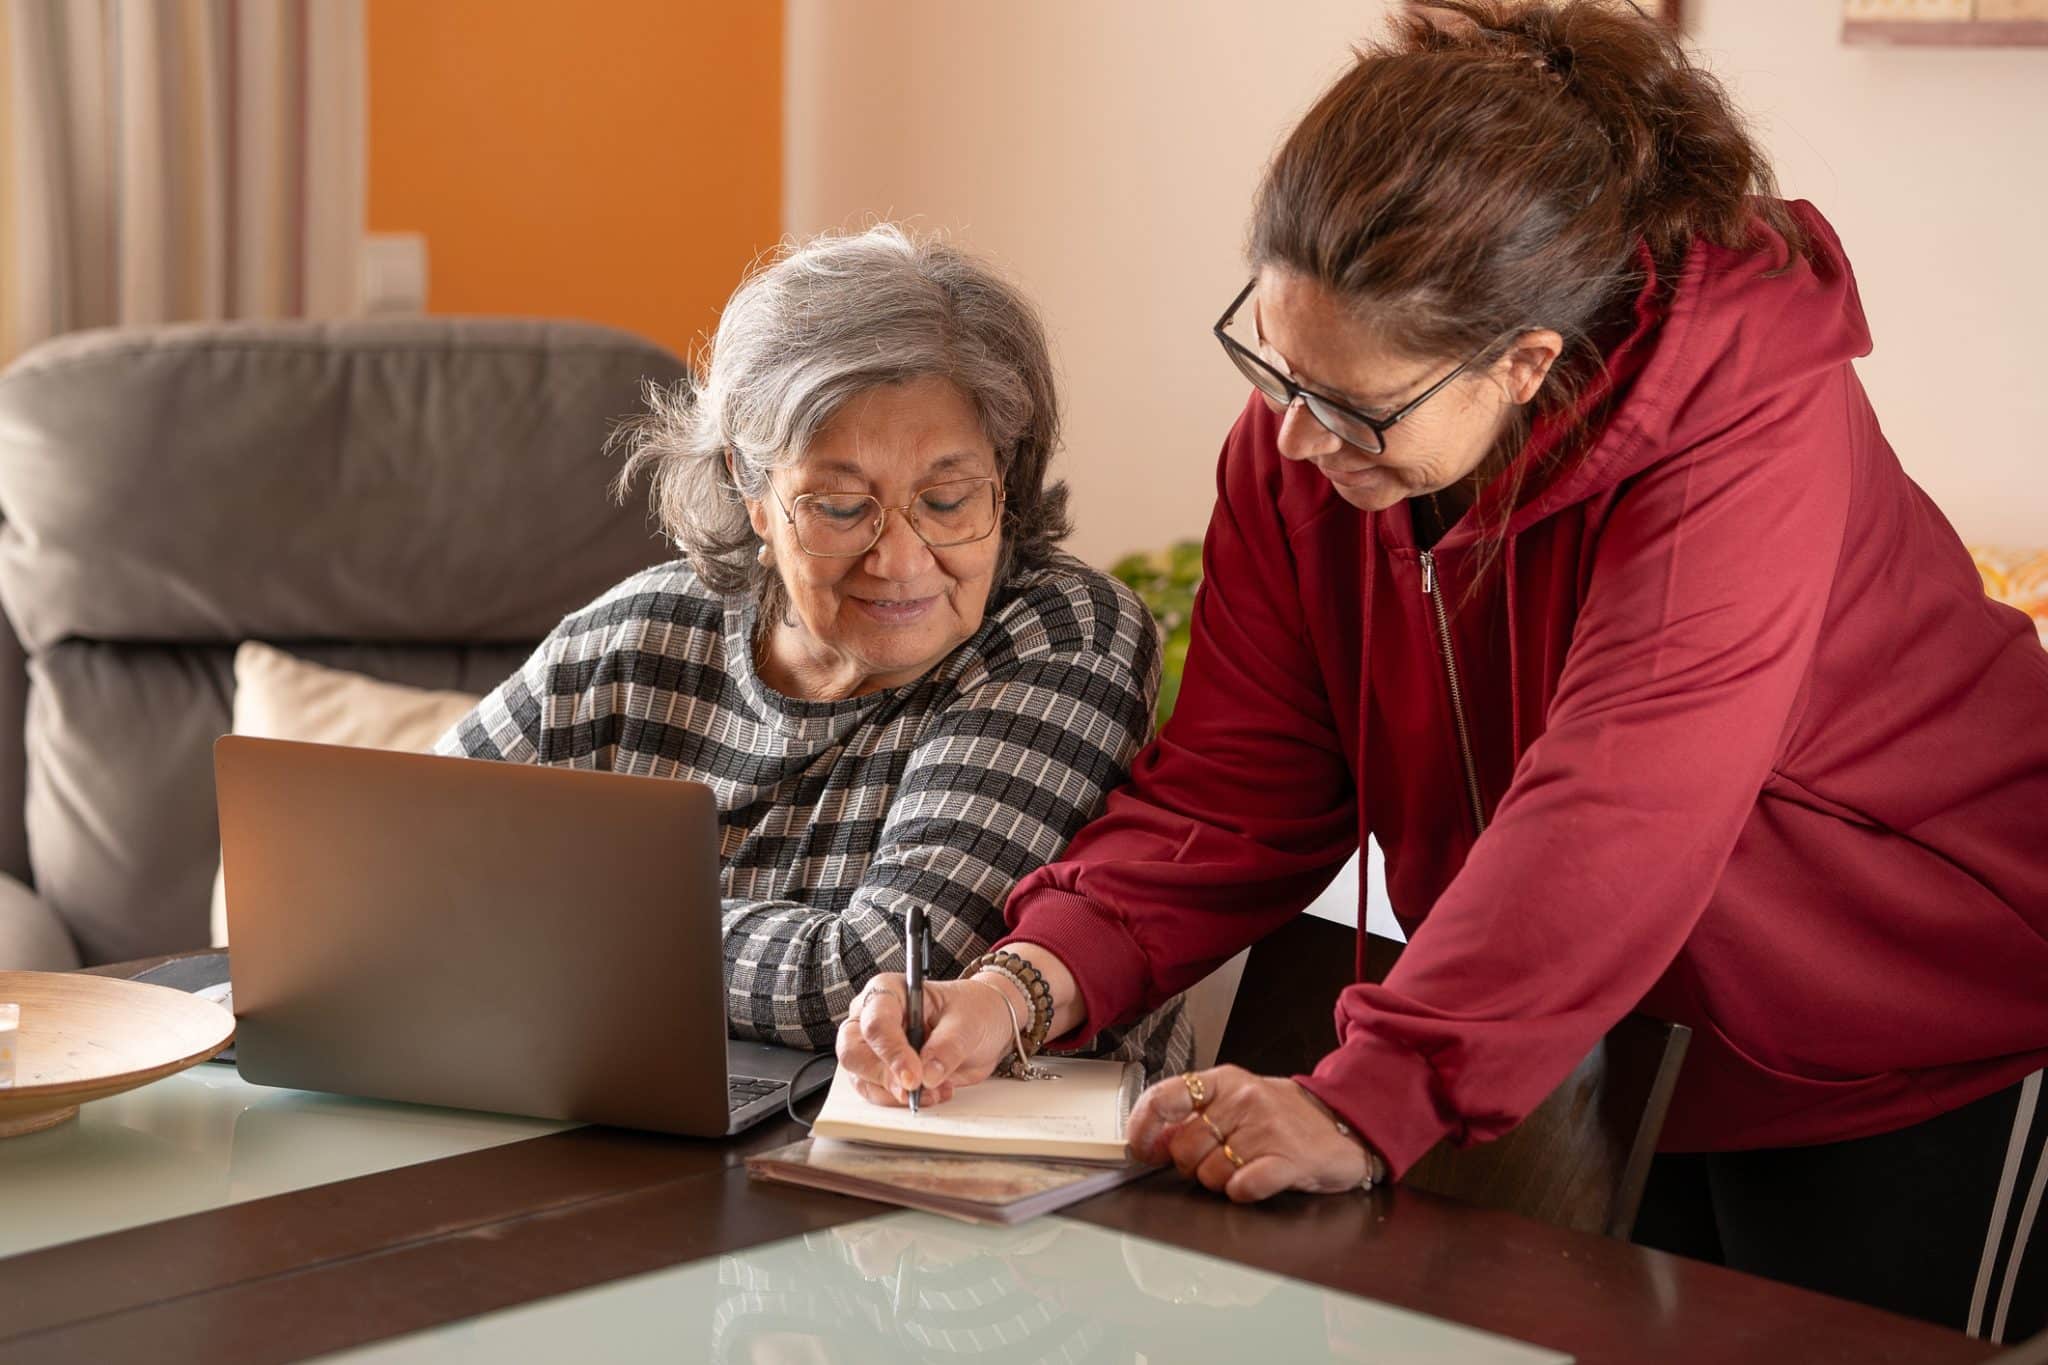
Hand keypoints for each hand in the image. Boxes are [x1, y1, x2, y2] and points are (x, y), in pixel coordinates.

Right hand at [833, 973, 1021, 1106]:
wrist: (984, 1025)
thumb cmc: (972, 1011)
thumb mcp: (968, 1023)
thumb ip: (947, 1047)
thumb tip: (928, 1075)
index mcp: (889, 991)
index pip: (876, 1022)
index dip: (891, 1052)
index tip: (914, 1076)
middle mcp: (871, 1016)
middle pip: (853, 1052)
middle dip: (882, 1076)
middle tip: (913, 1091)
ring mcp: (872, 1046)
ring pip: (861, 1078)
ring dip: (894, 1094)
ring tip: (934, 1092)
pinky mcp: (881, 1071)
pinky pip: (877, 1093)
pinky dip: (900, 1101)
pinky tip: (932, 1094)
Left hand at [1125, 1065, 1383, 1202]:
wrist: (1344, 1123)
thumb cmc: (1285, 1116)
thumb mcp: (1236, 1101)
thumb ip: (1195, 1114)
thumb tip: (1151, 1138)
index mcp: (1224, 1081)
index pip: (1165, 1096)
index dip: (1143, 1127)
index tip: (1139, 1148)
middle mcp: (1243, 1100)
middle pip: (1184, 1147)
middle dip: (1190, 1166)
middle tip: (1213, 1161)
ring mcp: (1266, 1129)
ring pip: (1210, 1173)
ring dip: (1219, 1181)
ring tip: (1242, 1168)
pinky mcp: (1288, 1160)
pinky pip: (1242, 1187)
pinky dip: (1241, 1192)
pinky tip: (1255, 1181)